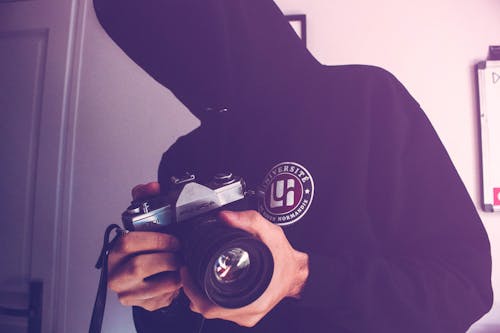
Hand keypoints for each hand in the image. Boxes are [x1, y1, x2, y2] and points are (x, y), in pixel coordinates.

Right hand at [107, 182, 182, 310]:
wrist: (146, 275)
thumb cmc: (146, 247)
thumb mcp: (144, 222)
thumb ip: (146, 199)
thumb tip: (153, 186)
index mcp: (116, 250)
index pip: (129, 242)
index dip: (155, 239)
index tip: (173, 239)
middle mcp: (116, 273)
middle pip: (140, 266)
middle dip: (166, 257)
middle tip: (179, 253)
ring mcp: (128, 292)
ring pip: (156, 285)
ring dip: (175, 273)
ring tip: (180, 265)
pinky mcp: (143, 305)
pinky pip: (165, 298)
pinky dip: (177, 287)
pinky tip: (178, 277)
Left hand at [181, 210, 308, 326]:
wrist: (298, 273)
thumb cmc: (285, 258)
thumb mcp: (270, 232)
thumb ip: (248, 220)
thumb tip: (225, 217)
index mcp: (253, 298)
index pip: (209, 306)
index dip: (192, 290)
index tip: (186, 272)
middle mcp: (249, 311)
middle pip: (207, 310)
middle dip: (193, 290)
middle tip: (188, 272)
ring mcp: (248, 315)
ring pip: (213, 312)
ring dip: (201, 295)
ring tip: (195, 276)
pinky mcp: (247, 313)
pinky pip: (222, 311)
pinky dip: (212, 298)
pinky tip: (209, 285)